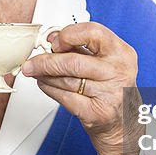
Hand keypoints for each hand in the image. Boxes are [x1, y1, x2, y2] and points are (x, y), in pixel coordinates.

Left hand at [21, 23, 142, 154]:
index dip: (68, 35)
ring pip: (66, 80)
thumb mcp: (104, 61)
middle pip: (73, 61)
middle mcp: (119, 72)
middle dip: (46, 61)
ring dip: (45, 75)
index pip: (93, 32)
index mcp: (122, 52)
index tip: (54, 41)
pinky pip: (64, 97)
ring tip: (38, 72)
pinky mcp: (97, 113)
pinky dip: (49, 89)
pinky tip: (45, 84)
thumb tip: (52, 37)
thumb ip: (81, 46)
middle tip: (32, 62)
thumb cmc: (110, 87)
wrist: (122, 122)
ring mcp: (110, 94)